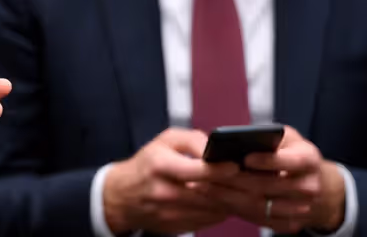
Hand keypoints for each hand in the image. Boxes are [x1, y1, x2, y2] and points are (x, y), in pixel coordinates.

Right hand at [102, 128, 239, 234]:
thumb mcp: (164, 141)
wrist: (122, 195)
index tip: (235, 166)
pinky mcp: (176, 227)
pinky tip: (220, 200)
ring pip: (212, 210)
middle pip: (208, 194)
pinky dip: (218, 211)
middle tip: (243, 178)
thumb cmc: (147, 164)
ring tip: (234, 188)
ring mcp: (169, 213)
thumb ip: (192, 139)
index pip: (197, 171)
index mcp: (160, 165)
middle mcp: (163, 192)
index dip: (219, 170)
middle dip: (230, 187)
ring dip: (227, 200)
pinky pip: (208, 221)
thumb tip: (216, 148)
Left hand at [193, 126, 344, 233]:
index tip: (244, 157)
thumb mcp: (285, 137)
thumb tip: (237, 138)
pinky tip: (215, 199)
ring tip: (203, 186)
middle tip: (208, 172)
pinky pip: (259, 219)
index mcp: (309, 160)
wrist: (315, 185)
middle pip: (269, 186)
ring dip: (228, 197)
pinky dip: (235, 210)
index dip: (266, 161)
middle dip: (235, 179)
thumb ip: (266, 137)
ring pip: (260, 206)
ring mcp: (302, 209)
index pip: (289, 161)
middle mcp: (310, 186)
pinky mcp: (291, 224)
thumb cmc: (291, 153)